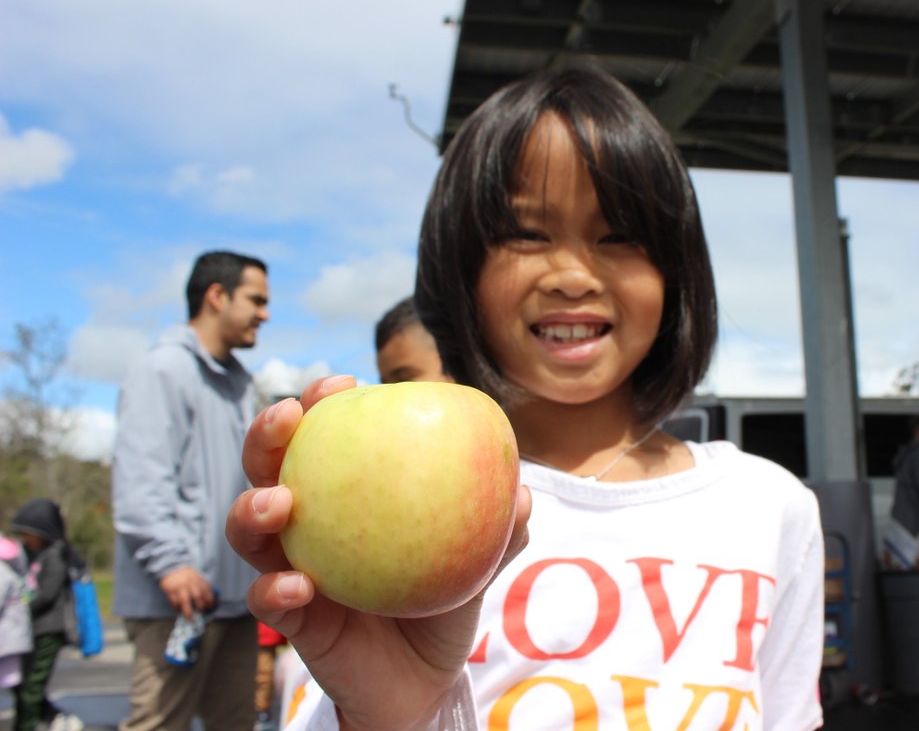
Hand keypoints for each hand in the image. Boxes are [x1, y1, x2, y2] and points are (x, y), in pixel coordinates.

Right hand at [159, 566, 212, 618]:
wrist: (171, 567)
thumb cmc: (186, 574)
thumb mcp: (196, 577)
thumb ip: (202, 586)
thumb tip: (210, 600)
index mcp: (198, 578)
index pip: (206, 590)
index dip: (210, 600)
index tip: (210, 607)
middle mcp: (189, 583)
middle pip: (197, 596)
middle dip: (200, 606)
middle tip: (201, 612)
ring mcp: (179, 587)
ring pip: (184, 601)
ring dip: (188, 611)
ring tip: (190, 618)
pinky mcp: (170, 590)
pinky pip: (174, 602)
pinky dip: (177, 608)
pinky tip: (179, 611)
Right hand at [226, 375, 531, 730]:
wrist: (427, 681)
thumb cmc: (444, 601)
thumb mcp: (477, 562)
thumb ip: (499, 529)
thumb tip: (522, 492)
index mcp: (349, 494)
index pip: (327, 438)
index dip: (323, 404)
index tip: (339, 384)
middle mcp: (312, 523)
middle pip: (269, 466)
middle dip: (267, 433)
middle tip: (286, 415)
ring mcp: (294, 567)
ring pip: (249, 530)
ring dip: (253, 508)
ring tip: (279, 501)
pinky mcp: (292, 619)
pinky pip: (268, 599)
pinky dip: (275, 590)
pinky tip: (297, 585)